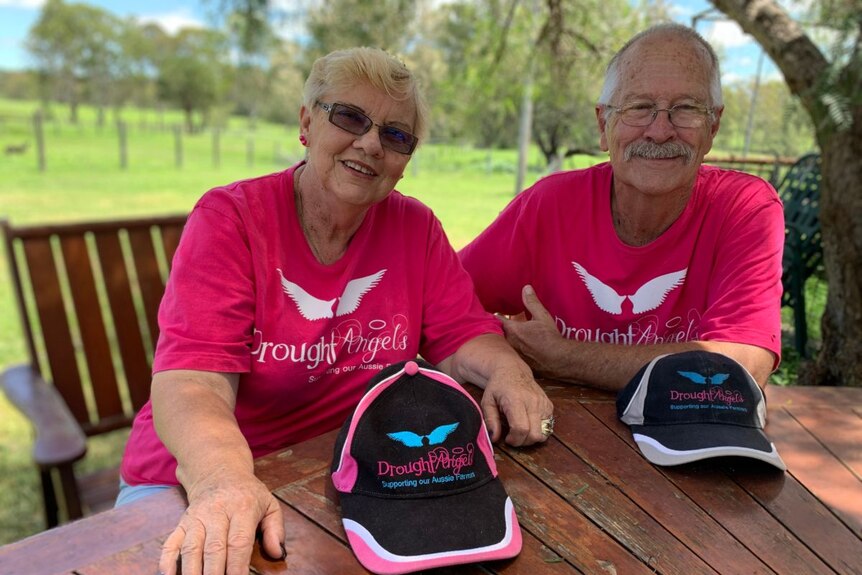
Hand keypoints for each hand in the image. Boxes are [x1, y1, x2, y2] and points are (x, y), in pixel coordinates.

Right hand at [159, 470, 284, 574]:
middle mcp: (216, 512)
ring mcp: (196, 517)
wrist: (219, 471)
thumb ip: (276, 529)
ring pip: (191, 548)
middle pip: (214, 548)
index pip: (238, 542)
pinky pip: (171, 543)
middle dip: (215, 574)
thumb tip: (277, 553)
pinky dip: (167, 561)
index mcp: (242, 508)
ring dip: (192, 572)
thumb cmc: (247, 493)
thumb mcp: (269, 504)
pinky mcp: (182, 522)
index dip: (238, 566)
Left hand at [480, 365, 554, 446]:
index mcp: (516, 400)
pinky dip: (539, 430)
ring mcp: (543, 403)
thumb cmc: (498, 386)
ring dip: (532, 438)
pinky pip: (548, 426)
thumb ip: (490, 421)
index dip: (514, 440)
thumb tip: (494, 439)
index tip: (507, 439)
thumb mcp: (487, 402)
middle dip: (523, 442)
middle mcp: (533, 401)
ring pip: (544, 433)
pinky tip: (528, 423)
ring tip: (521, 430)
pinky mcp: (549, 405)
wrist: (512, 370)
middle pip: (534, 434)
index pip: (521, 428)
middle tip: (514, 436)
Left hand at [500, 285, 563, 377]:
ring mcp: (512, 354)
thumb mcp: (542, 316)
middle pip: (498, 333)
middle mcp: (508, 342)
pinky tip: (515, 350)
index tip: (495, 314)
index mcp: (512, 330)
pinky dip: (509, 350)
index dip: (496, 317)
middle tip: (497, 324)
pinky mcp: (517, 362)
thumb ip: (532, 302)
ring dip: (503, 340)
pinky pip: (509, 354)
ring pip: (503, 344)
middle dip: (498, 329)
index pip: (498, 320)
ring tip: (504, 337)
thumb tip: (526, 288)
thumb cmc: (550, 338)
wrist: (558, 359)